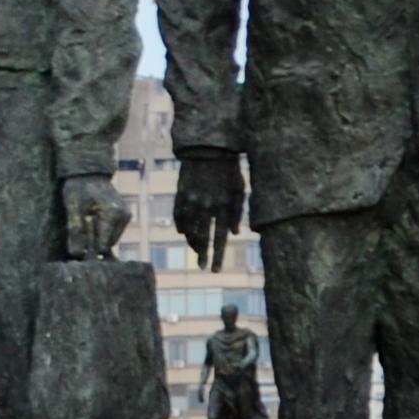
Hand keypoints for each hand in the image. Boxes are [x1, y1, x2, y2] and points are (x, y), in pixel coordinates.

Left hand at [60, 177, 128, 260]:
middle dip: (93, 241)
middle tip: (81, 225)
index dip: (89, 246)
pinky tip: (93, 220)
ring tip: (86, 220)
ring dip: (97, 237)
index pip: (103, 246)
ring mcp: (126, 216)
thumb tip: (78, 254)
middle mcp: (124, 216)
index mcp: (113, 214)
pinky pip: (112, 234)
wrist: (89, 172)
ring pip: (110, 241)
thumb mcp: (73, 207)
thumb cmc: (79, 187)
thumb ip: (76, 230)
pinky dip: (102, 232)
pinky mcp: (124, 216)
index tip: (78, 236)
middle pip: (107, 245)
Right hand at [173, 146, 243, 267]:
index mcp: (224, 206)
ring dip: (192, 242)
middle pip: (202, 238)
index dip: (217, 256)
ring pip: (188, 230)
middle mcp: (207, 206)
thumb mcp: (239, 189)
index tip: (214, 270)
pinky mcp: (180, 194)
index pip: (220, 238)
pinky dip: (181, 227)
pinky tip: (184, 233)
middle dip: (202, 255)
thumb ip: (238, 212)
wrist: (209, 147)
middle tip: (201, 268)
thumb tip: (235, 233)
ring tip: (196, 250)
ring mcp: (191, 200)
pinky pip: (178, 217)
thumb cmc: (229, 169)